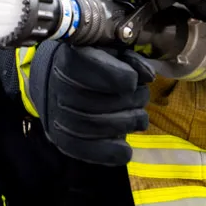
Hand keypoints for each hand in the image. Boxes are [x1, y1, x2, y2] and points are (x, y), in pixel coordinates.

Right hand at [24, 38, 155, 164]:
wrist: (58, 83)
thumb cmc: (94, 65)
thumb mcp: (113, 53)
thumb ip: (131, 61)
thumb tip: (148, 75)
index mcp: (69, 59)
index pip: (89, 68)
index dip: (117, 77)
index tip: (133, 81)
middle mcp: (58, 87)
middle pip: (96, 100)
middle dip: (129, 102)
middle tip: (141, 98)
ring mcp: (57, 115)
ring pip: (92, 125)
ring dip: (126, 124)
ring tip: (140, 119)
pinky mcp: (61, 138)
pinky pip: (83, 149)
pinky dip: (109, 153)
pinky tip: (126, 150)